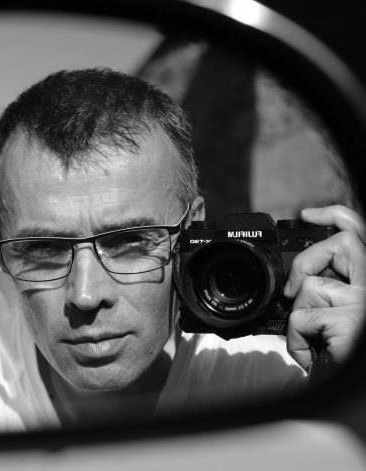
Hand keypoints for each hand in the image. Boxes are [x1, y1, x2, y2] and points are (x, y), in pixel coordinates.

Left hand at [284, 205, 365, 371]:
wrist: (346, 401)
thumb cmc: (337, 353)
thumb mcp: (335, 312)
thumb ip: (328, 285)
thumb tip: (301, 270)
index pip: (359, 233)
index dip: (335, 215)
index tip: (307, 214)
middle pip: (341, 244)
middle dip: (307, 261)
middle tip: (295, 289)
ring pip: (314, 284)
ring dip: (299, 314)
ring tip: (313, 337)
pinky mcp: (352, 323)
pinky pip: (301, 317)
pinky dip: (295, 338)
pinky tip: (311, 352)